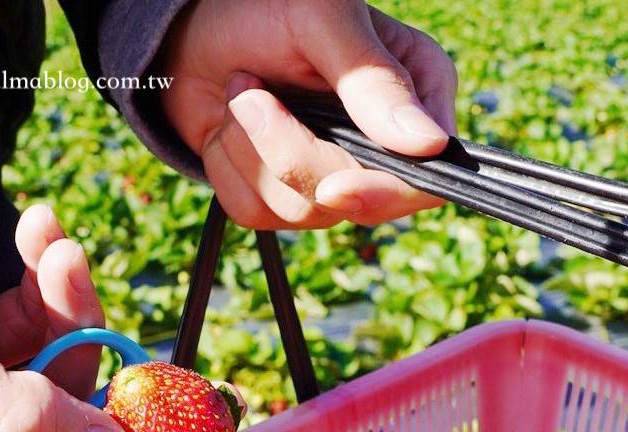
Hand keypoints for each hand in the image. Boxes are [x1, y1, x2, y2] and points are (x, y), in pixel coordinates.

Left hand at [158, 0, 457, 228]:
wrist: (200, 27)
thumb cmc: (269, 5)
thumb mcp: (324, 21)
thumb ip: (373, 80)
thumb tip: (427, 143)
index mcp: (418, 92)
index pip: (428, 176)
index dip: (385, 193)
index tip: (334, 188)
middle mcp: (385, 144)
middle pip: (359, 203)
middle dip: (292, 155)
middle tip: (251, 93)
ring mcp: (336, 173)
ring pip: (302, 213)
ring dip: (251, 153)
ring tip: (243, 94)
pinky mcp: (284, 193)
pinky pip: (258, 214)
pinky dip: (230, 170)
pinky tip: (232, 126)